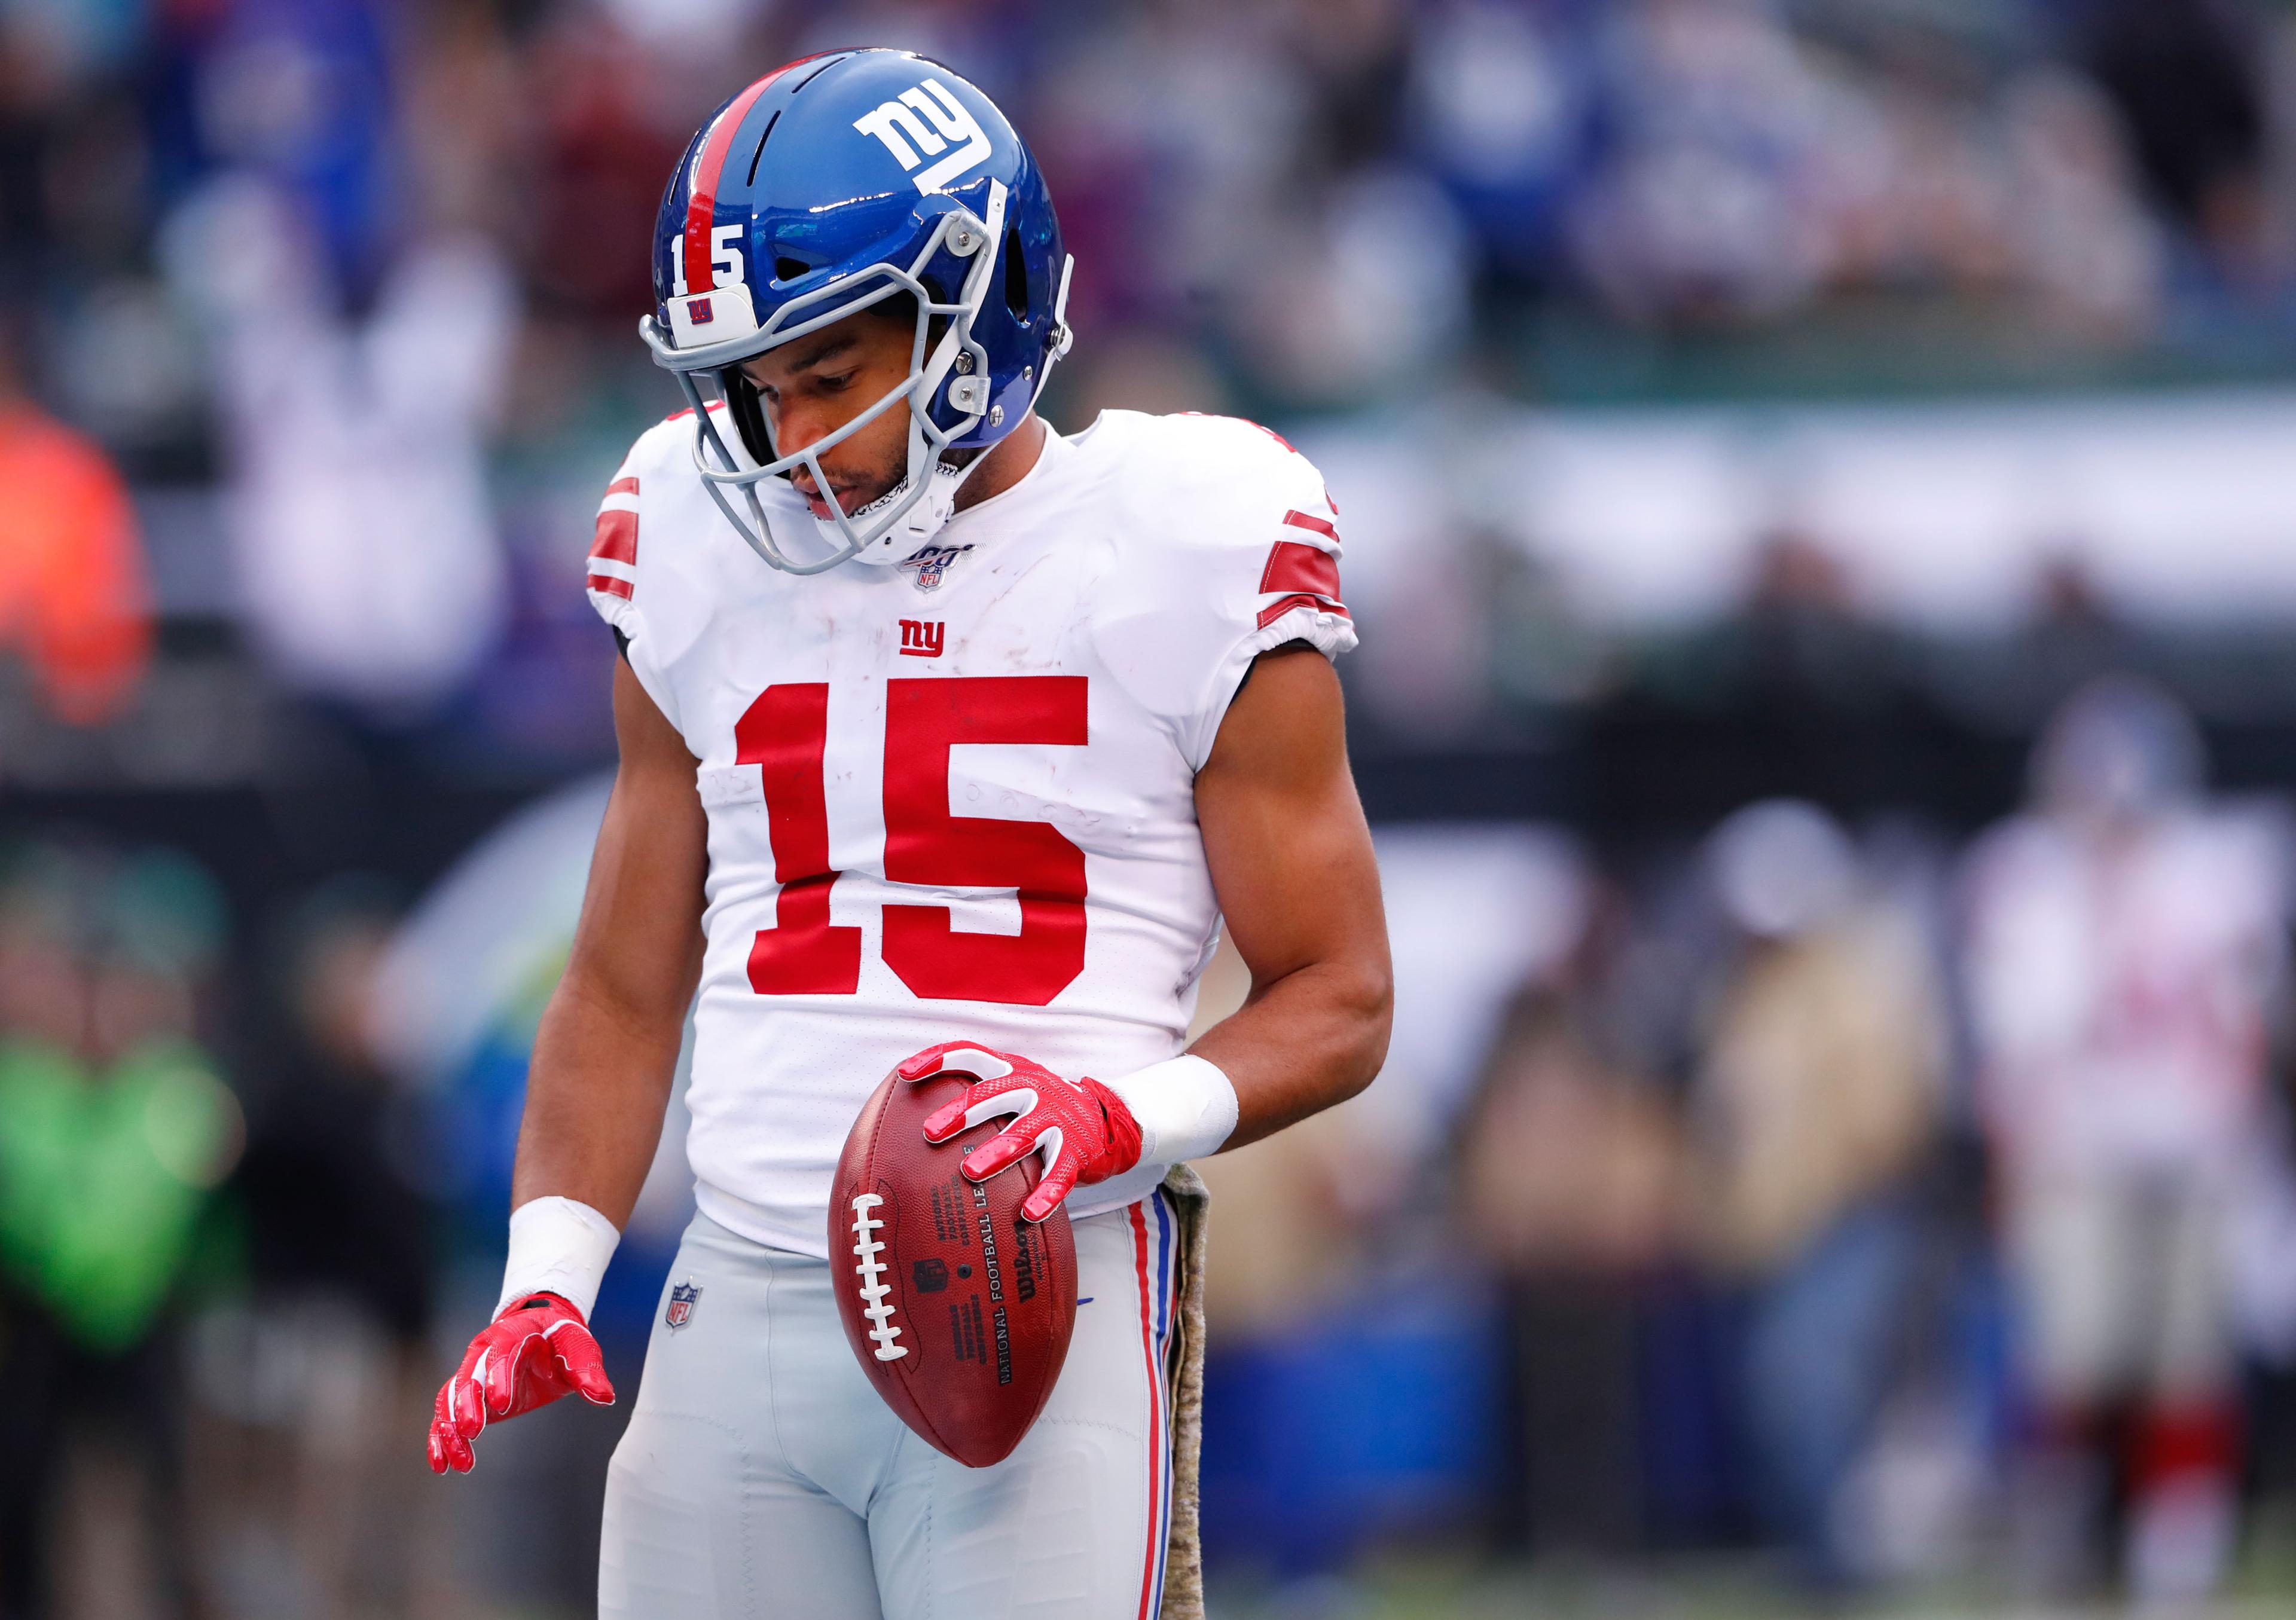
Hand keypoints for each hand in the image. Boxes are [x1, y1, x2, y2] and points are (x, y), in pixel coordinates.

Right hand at [427, 1291, 614, 1474]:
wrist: (543, 1331)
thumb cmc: (562, 1340)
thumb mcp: (579, 1349)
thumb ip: (588, 1371)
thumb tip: (605, 1397)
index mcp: (513, 1333)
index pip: (502, 1352)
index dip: (499, 1375)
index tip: (500, 1404)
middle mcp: (485, 1350)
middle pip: (468, 1375)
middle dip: (467, 1403)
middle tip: (472, 1431)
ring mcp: (472, 1372)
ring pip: (450, 1398)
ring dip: (451, 1428)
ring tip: (460, 1461)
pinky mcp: (467, 1395)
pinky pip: (445, 1415)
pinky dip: (440, 1439)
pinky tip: (442, 1465)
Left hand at [898, 1043, 1143, 1222]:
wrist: (1105, 1117)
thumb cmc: (1039, 1108)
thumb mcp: (1011, 1089)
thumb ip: (974, 1094)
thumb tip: (908, 1119)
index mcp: (1010, 1071)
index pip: (970, 1054)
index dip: (937, 1059)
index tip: (905, 1073)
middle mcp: (1032, 1088)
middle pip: (993, 1094)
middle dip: (961, 1112)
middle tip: (930, 1133)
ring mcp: (1055, 1118)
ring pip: (1024, 1133)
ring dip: (997, 1152)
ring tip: (970, 1171)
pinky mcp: (1076, 1149)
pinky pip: (1059, 1173)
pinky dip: (1045, 1195)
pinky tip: (1028, 1214)